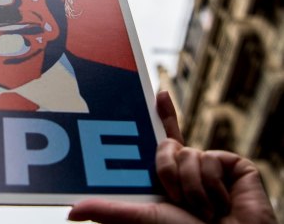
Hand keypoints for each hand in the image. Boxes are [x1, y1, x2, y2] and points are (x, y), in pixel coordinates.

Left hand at [68, 91, 277, 223]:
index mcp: (166, 179)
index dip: (164, 116)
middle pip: (167, 145)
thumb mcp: (142, 219)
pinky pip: (210, 158)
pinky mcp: (233, 165)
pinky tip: (220, 204)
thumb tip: (71, 212)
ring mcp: (210, 166)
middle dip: (165, 169)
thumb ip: (109, 211)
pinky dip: (211, 184)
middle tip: (173, 197)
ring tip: (200, 211)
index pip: (163, 141)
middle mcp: (187, 169)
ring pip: (186, 153)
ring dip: (190, 186)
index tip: (159, 93)